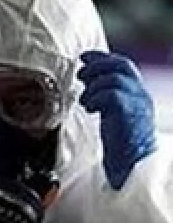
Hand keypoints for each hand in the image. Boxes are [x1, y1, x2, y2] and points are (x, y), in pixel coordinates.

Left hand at [78, 50, 156, 189]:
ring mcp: (137, 103)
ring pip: (114, 79)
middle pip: (121, 65)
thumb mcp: (113, 113)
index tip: (84, 57)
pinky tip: (90, 108)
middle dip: (97, 65)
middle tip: (81, 73)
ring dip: (93, 85)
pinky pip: (112, 95)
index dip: (103, 57)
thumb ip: (105, 96)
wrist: (133, 165)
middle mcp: (140, 95)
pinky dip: (95, 98)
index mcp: (136, 93)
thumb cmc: (121, 142)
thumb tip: (86, 82)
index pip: (123, 65)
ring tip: (85, 99)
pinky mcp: (129, 114)